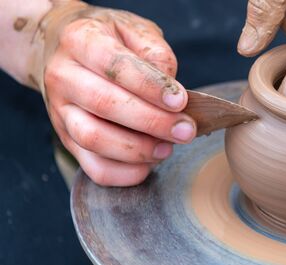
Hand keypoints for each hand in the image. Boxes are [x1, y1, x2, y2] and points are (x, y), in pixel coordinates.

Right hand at [29, 2, 195, 185]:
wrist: (64, 50)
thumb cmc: (109, 41)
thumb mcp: (133, 30)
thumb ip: (155, 52)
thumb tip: (173, 92)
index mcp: (81, 40)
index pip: (115, 66)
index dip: (151, 87)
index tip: (181, 101)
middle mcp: (63, 76)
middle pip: (105, 105)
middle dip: (153, 122)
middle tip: (186, 130)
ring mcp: (60, 111)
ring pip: (94, 139)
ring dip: (138, 150)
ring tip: (168, 148)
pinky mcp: (67, 139)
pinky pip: (92, 167)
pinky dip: (124, 173)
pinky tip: (148, 165)